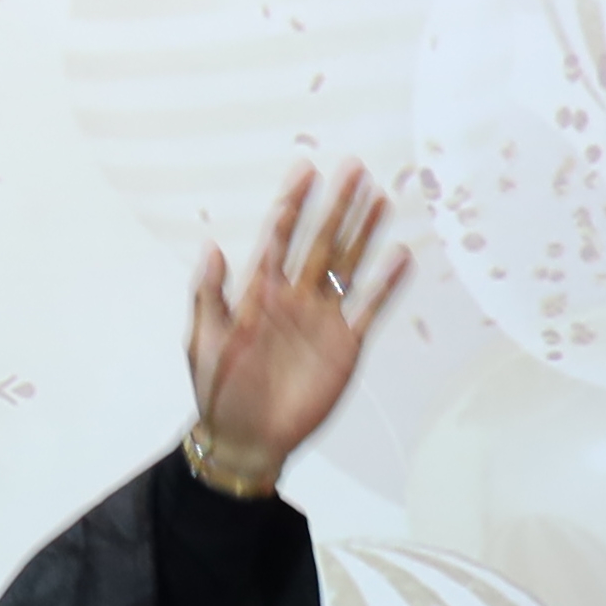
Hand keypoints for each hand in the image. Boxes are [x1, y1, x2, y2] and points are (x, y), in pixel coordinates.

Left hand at [186, 165, 409, 487]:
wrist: (246, 439)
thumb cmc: (218, 391)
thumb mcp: (203, 343)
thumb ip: (208, 295)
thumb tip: (212, 247)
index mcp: (257, 292)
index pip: (279, 237)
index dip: (292, 203)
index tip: (306, 170)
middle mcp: (294, 298)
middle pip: (320, 242)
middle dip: (336, 206)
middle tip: (354, 167)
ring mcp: (322, 319)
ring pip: (347, 266)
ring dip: (364, 234)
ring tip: (380, 197)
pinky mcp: (345, 345)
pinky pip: (369, 309)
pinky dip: (385, 285)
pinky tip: (401, 256)